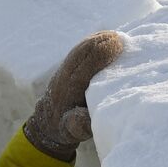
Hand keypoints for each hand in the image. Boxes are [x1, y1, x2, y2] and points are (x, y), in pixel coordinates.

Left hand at [24, 30, 124, 161]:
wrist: (48, 122)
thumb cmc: (67, 128)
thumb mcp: (73, 131)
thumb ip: (80, 124)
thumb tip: (88, 118)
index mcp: (68, 90)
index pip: (84, 66)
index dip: (101, 54)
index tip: (118, 45)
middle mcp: (65, 75)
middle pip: (81, 52)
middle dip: (100, 43)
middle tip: (120, 37)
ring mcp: (64, 69)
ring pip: (80, 49)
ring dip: (97, 40)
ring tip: (115, 35)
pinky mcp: (67, 66)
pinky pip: (80, 50)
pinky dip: (93, 42)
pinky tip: (105, 38)